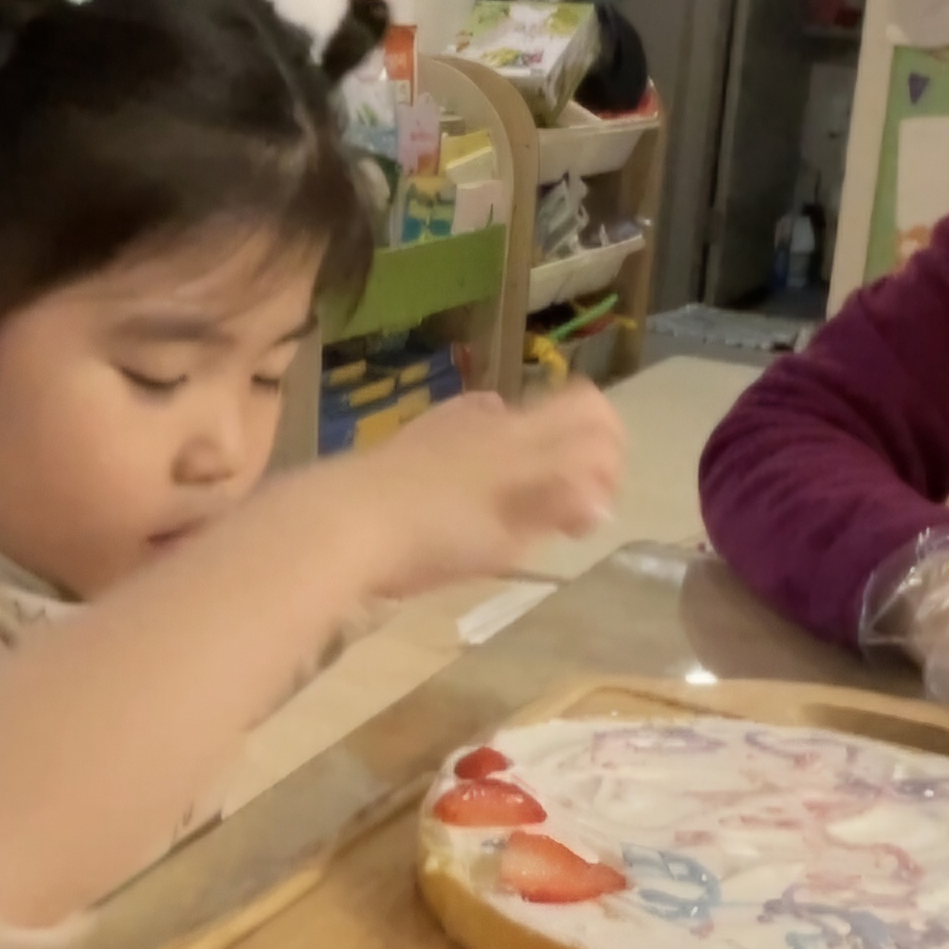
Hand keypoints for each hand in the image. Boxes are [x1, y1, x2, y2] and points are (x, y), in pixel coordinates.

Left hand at [342, 383, 625, 595]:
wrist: (339, 523)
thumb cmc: (434, 535)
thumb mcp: (508, 532)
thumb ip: (560, 504)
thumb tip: (600, 496)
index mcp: (524, 436)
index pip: (593, 413)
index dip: (609, 456)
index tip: (591, 509)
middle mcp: (495, 417)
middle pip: (563, 417)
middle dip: (580, 461)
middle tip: (565, 515)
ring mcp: (455, 424)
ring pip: (520, 429)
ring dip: (537, 465)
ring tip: (515, 517)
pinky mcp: (421, 439)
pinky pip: (477, 435)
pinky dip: (494, 462)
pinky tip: (471, 502)